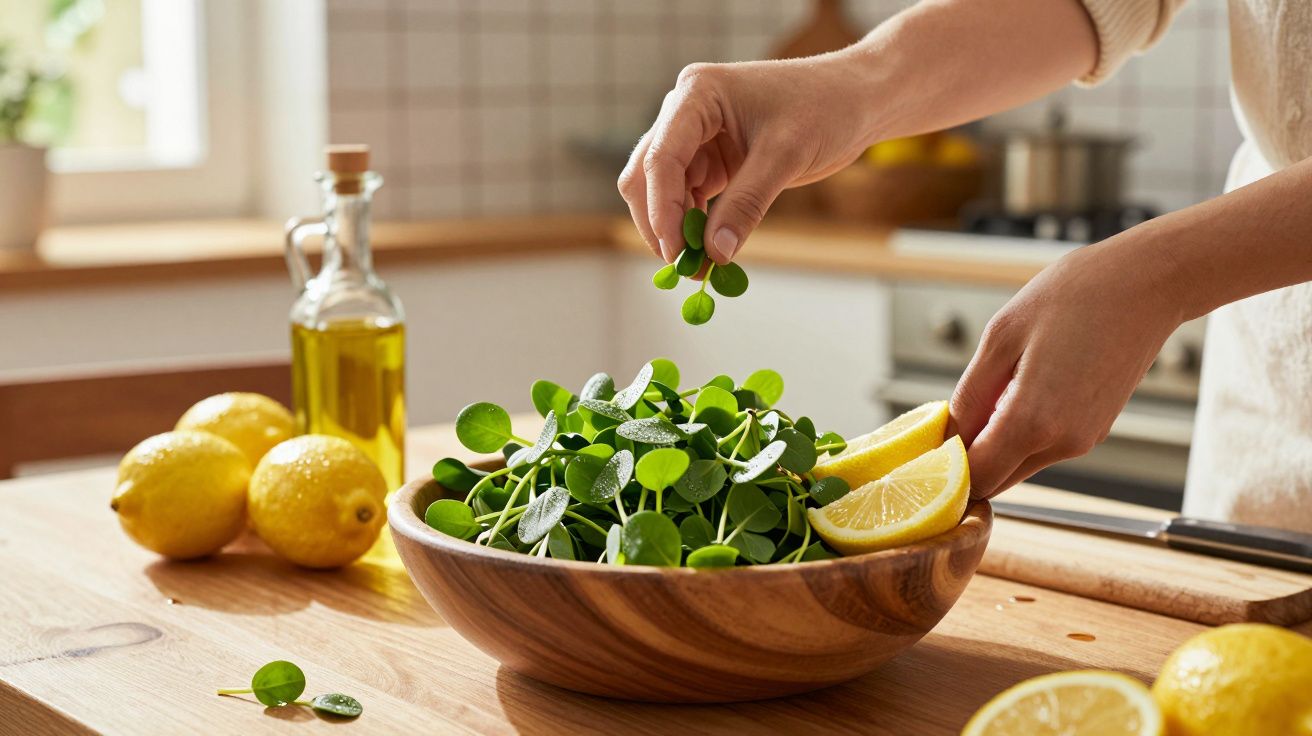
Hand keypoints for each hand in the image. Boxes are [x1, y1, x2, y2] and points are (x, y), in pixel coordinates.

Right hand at [618, 57, 877, 264]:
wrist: (855, 100)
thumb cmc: (825, 108)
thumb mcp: (786, 156)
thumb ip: (747, 203)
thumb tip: (716, 253)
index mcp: (697, 93)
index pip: (661, 157)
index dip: (662, 209)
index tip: (675, 253)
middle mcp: (685, 112)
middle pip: (648, 175)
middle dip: (662, 223)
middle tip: (686, 268)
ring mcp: (695, 137)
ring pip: (663, 192)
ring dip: (677, 230)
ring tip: (701, 267)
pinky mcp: (711, 160)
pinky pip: (689, 199)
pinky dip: (695, 227)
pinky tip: (710, 251)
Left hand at [950, 240, 1185, 498]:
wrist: (1148, 283)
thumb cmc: (1075, 297)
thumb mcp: (1001, 336)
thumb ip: (971, 393)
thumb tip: (950, 431)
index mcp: (1033, 422)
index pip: (976, 477)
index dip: (946, 467)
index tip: (929, 443)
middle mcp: (1063, 443)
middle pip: (998, 479)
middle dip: (969, 458)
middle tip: (951, 417)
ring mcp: (1084, 439)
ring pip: (1020, 463)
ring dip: (996, 442)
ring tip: (993, 388)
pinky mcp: (1096, 429)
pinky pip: (1045, 445)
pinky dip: (1023, 431)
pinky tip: (1022, 388)